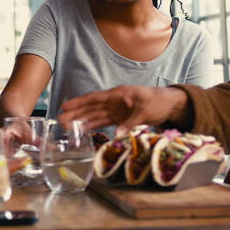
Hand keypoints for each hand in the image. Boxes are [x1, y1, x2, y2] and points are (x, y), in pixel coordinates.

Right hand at [58, 86, 188, 137]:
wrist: (169, 104)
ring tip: (68, 128)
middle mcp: (113, 102)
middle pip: (91, 108)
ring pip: (95, 116)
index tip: (65, 106)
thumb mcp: (145, 111)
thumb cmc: (157, 101)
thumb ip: (131, 122)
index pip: (94, 98)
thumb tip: (117, 135)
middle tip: (60, 121)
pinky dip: (94, 127)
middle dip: (75, 114)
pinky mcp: (120, 119)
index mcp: (117, 95)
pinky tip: (83, 132)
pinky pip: (104, 123)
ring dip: (82, 122)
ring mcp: (116, 111)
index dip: (79, 103)